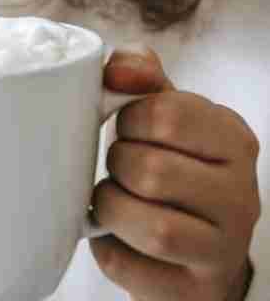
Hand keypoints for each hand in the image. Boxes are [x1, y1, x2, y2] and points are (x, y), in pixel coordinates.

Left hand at [89, 47, 259, 300]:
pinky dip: (108, 249)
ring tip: (110, 199)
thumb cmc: (171, 162)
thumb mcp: (163, 110)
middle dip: (117, 165)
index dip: (129, 118)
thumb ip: (140, 73)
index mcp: (233, 139)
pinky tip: (113, 235)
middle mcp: (241, 196)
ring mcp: (225, 249)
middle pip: (153, 171)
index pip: (169, 114)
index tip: (126, 126)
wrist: (197, 244)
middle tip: (117, 166)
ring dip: (111, 207)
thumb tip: (118, 70)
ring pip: (153, 228)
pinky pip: (133, 269)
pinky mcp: (196, 292)